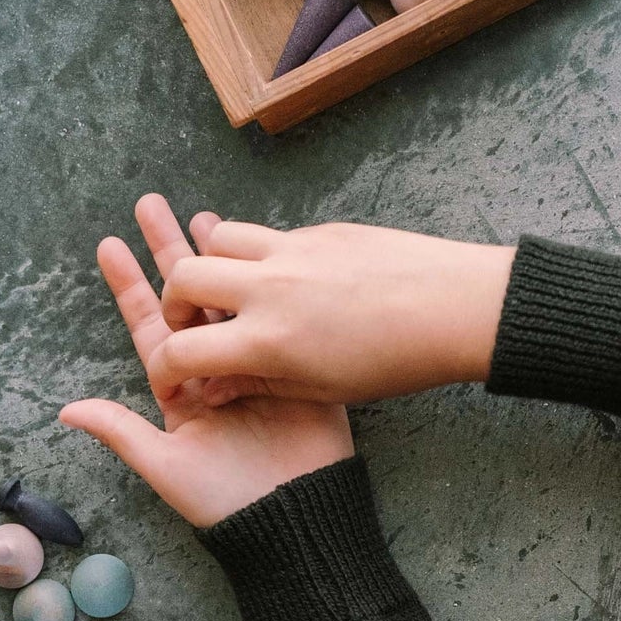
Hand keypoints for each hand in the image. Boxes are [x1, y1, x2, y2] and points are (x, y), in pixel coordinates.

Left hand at [59, 195, 354, 529]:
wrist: (295, 517)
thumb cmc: (226, 501)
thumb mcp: (166, 467)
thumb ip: (121, 433)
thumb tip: (66, 410)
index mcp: (182, 393)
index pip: (151, 328)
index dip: (131, 287)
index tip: (111, 245)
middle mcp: (214, 373)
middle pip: (187, 302)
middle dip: (169, 254)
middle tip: (150, 204)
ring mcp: (256, 367)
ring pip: (230, 301)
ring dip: (216, 258)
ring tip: (202, 214)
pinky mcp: (295, 368)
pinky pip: (275, 317)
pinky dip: (266, 282)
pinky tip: (259, 249)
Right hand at [143, 217, 515, 406]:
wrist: (454, 308)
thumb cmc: (394, 361)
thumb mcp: (319, 389)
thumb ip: (256, 383)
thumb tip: (210, 386)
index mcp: (267, 341)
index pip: (182, 352)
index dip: (166, 371)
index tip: (173, 379)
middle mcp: (269, 288)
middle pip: (183, 278)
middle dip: (173, 304)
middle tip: (191, 324)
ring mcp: (291, 250)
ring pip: (218, 239)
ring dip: (209, 264)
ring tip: (228, 293)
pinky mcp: (317, 230)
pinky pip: (266, 234)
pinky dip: (255, 255)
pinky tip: (280, 281)